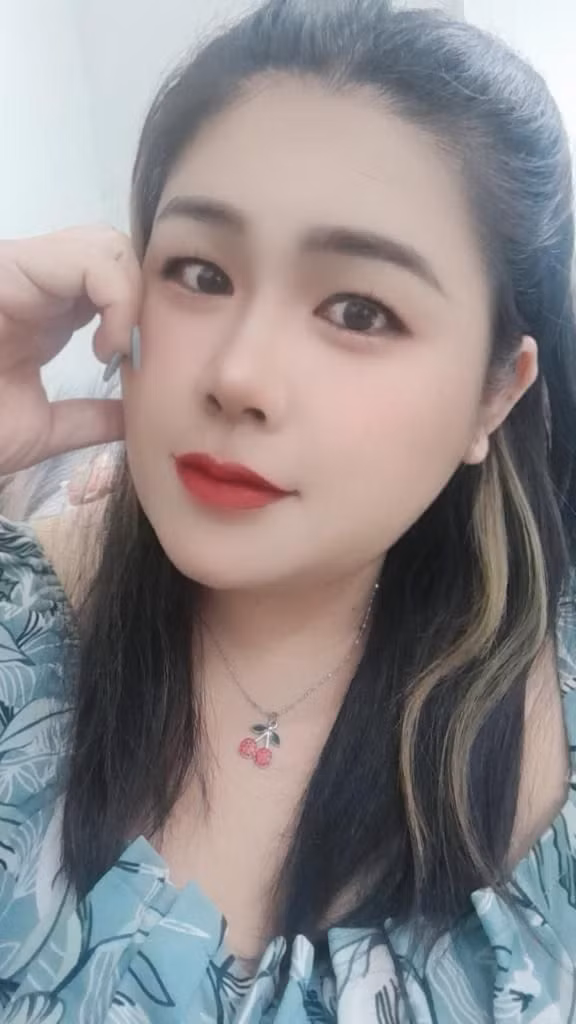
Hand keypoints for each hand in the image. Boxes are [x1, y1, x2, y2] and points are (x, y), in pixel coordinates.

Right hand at [0, 226, 141, 473]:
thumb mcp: (41, 429)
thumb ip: (87, 419)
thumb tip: (132, 417)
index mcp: (41, 312)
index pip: (109, 278)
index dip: (137, 311)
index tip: (132, 364)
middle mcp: (33, 282)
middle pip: (112, 250)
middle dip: (139, 295)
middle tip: (127, 350)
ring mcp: (19, 269)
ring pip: (105, 244)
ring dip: (129, 296)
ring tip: (113, 348)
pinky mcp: (9, 265)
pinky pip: (88, 258)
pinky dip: (118, 298)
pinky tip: (106, 344)